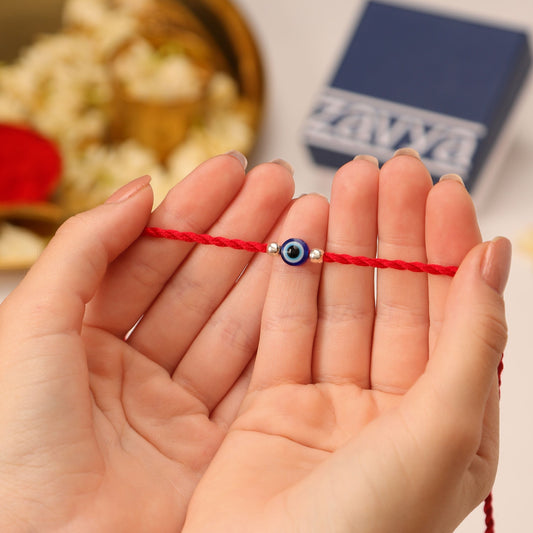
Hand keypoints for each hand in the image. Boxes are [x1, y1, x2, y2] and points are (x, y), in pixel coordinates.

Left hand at [0, 154, 293, 532]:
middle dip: (241, 229)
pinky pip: (252, 374)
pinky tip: (304, 283)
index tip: (233, 170)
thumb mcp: (31, 326)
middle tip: (283, 184)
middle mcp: (133, 372)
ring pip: (232, 323)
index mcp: (82, 340)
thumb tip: (137, 189)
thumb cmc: (13, 451)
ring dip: (269, 271)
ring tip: (308, 219)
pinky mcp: (211, 447)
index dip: (191, 211)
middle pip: (198, 285)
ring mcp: (176, 409)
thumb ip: (85, 249)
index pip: (148, 258)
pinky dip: (281, 329)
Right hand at [183, 153, 509, 532]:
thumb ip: (469, 340)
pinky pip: (285, 329)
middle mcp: (388, 407)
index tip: (442, 190)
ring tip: (342, 184)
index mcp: (443, 419)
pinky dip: (292, 280)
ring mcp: (328, 403)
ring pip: (339, 305)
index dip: (448, 246)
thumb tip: (495, 258)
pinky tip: (300, 234)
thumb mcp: (441, 432)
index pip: (452, 311)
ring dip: (343, 244)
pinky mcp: (274, 404)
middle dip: (392, 231)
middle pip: (394, 299)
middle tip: (388, 170)